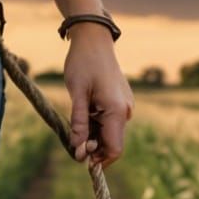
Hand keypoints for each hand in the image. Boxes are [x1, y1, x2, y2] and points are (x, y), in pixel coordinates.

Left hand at [63, 28, 134, 167]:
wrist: (94, 38)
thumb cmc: (83, 63)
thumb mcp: (77, 94)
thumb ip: (79, 123)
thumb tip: (79, 150)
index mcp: (117, 111)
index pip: (114, 149)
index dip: (98, 159)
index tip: (79, 157)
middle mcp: (125, 111)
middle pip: (112, 143)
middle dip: (94, 147)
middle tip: (73, 141)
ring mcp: (124, 105)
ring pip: (110, 132)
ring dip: (94, 135)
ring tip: (76, 123)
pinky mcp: (120, 100)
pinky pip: (110, 120)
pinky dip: (97, 124)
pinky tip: (84, 113)